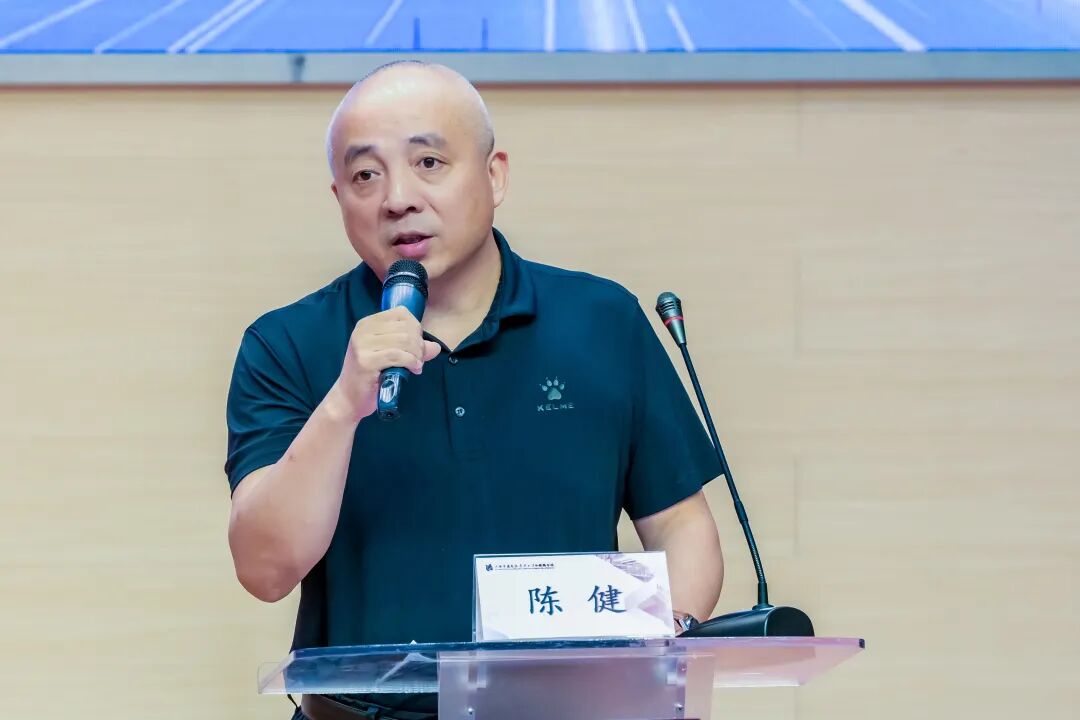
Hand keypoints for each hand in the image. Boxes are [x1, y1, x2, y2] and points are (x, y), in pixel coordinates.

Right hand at [326, 306, 440, 422]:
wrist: (349, 398)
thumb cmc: (370, 375)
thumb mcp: (391, 356)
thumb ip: (413, 348)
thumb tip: (436, 347)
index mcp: (367, 323)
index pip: (401, 313)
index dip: (415, 328)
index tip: (417, 345)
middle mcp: (363, 330)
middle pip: (405, 328)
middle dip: (419, 344)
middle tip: (419, 359)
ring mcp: (362, 345)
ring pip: (404, 340)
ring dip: (417, 355)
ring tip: (416, 365)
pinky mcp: (366, 361)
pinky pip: (398, 355)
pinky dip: (411, 362)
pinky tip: (414, 369)